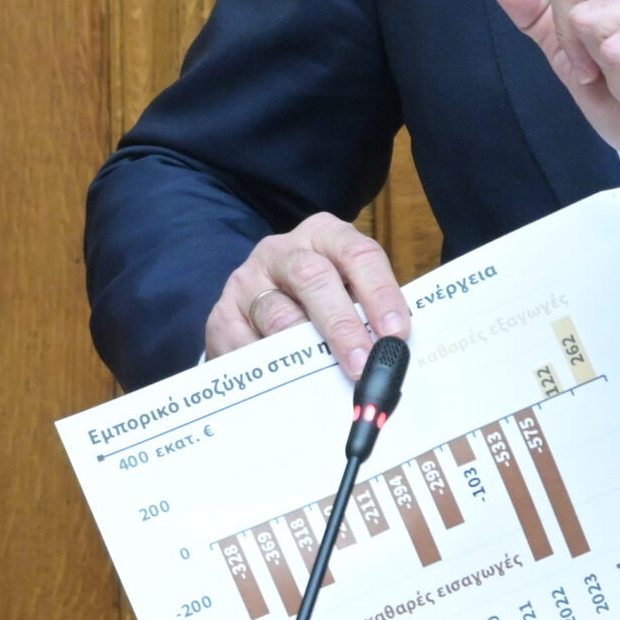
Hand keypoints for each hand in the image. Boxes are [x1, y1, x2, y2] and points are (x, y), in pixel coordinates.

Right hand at [204, 212, 411, 378]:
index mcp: (323, 235)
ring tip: (329, 379)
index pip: (358, 253)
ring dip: (307, 351)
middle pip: (314, 278)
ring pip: (278, 315)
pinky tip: (288, 385)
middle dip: (342, 325)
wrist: (257, 298)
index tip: (396, 331)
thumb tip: (393, 354)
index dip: (380, 292)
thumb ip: (367, 312)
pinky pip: (247, 345)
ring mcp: (248, 280)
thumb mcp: (343, 289)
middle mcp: (282, 250)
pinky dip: (270, 368)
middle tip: (362, 363)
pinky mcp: (222, 315)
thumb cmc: (315, 299)